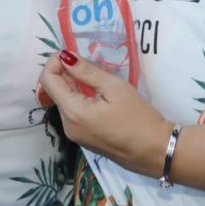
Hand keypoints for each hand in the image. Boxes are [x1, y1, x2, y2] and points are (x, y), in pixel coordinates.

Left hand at [37, 50, 173, 175]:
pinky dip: (79, 98)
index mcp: (72, 112)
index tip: (72, 53)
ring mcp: (75, 134)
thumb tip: (65, 56)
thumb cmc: (138, 117)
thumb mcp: (114, 87)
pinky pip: (73, 113)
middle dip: (64, 72)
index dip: (55, 62)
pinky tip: (97, 93)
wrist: (157, 151)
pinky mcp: (84, 138)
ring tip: (95, 76)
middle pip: (54, 91)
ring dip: (73, 84)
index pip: (47, 81)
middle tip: (87, 62)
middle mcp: (67, 125)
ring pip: (63, 101)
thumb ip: (86, 71)